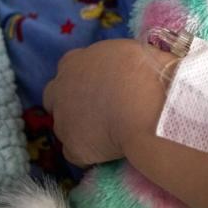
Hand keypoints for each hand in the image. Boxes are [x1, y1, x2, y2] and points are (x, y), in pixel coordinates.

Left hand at [42, 39, 167, 166]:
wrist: (152, 110)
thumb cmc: (148, 74)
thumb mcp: (134, 52)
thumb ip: (118, 61)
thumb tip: (128, 67)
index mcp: (74, 62)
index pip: (68, 68)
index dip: (83, 78)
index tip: (101, 85)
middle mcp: (60, 90)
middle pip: (55, 98)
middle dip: (71, 104)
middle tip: (98, 110)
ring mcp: (63, 121)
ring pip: (65, 128)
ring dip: (81, 130)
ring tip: (109, 133)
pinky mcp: (74, 148)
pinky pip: (77, 155)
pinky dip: (90, 155)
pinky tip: (108, 153)